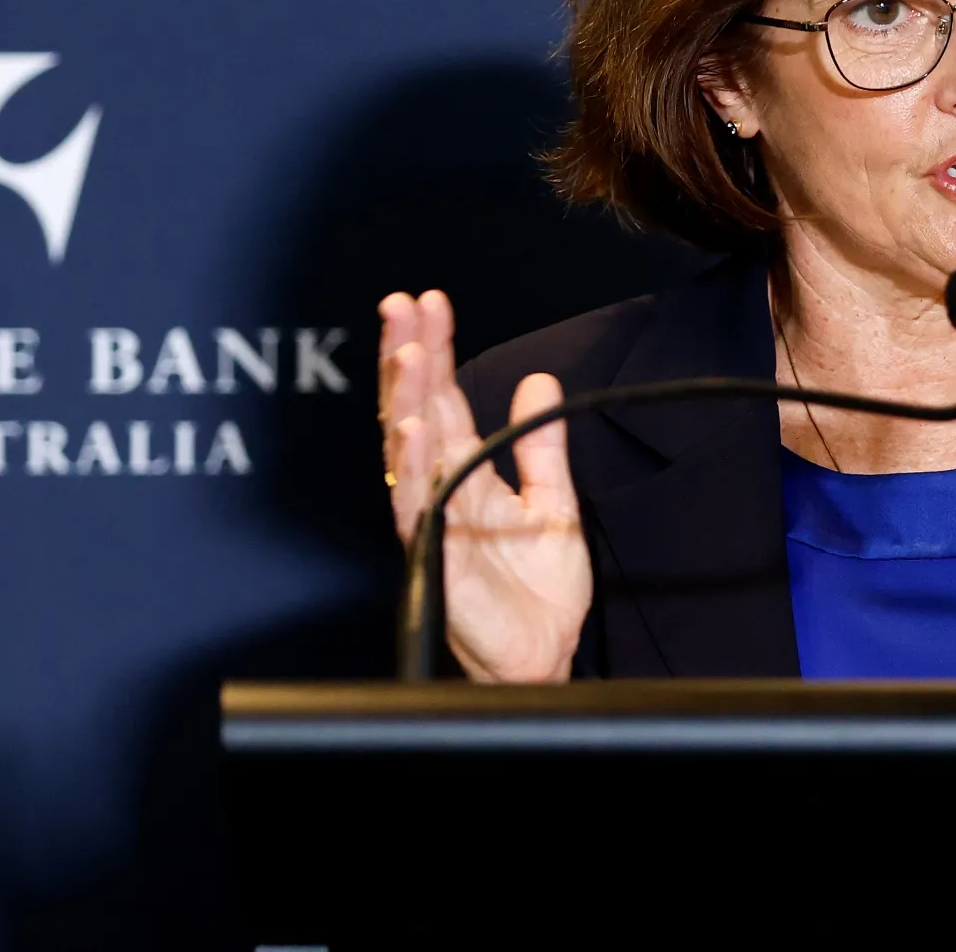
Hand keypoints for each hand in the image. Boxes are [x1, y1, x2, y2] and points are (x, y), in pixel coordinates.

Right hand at [378, 290, 591, 681]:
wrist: (546, 654)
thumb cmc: (537, 587)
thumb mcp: (553, 501)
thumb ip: (543, 444)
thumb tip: (538, 379)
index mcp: (465, 472)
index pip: (443, 399)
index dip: (435, 350)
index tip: (429, 301)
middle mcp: (440, 490)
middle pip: (415, 412)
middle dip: (408, 357)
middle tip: (403, 304)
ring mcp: (434, 522)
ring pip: (408, 452)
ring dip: (406, 400)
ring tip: (408, 350)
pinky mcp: (437, 558)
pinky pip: (418, 510)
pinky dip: (415, 469)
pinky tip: (413, 431)